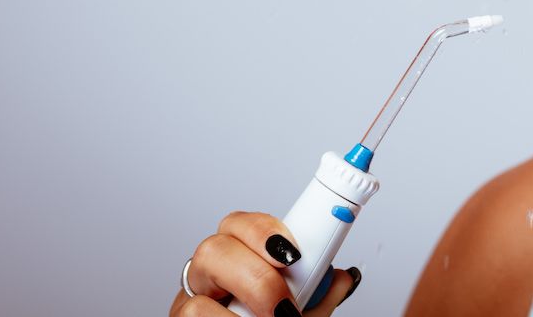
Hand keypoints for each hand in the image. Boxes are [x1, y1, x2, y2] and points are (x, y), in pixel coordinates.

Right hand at [170, 211, 361, 316]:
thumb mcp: (303, 315)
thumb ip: (319, 296)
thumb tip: (342, 277)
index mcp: (239, 262)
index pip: (241, 225)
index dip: (266, 232)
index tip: (295, 254)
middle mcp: (210, 279)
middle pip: (214, 247)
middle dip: (255, 273)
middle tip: (285, 305)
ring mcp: (190, 303)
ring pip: (197, 289)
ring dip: (242, 308)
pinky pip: (192, 316)